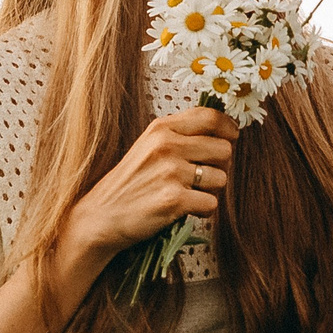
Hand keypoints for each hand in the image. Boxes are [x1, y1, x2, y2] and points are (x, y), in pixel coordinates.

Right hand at [67, 108, 238, 259]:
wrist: (102, 215)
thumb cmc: (131, 182)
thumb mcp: (149, 146)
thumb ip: (180, 134)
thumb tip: (223, 132)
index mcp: (161, 128)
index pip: (210, 117)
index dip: (228, 128)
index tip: (231, 137)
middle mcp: (167, 146)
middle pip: (224, 150)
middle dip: (220, 166)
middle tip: (202, 177)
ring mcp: (170, 172)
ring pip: (221, 179)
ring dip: (210, 191)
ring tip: (187, 194)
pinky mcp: (173, 199)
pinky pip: (211, 203)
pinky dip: (201, 211)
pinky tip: (183, 210)